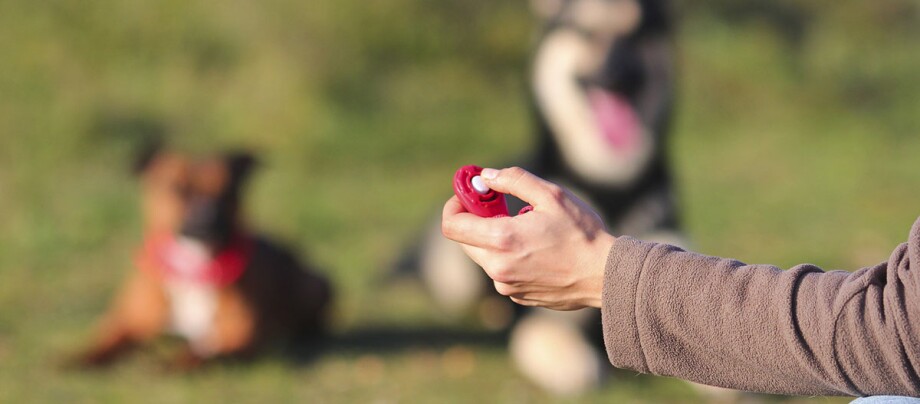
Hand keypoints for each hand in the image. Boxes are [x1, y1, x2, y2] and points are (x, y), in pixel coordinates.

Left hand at [441, 167, 615, 309]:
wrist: (605, 276)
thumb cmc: (582, 234)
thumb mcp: (551, 195)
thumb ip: (513, 180)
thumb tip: (487, 176)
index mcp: (501, 240)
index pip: (452, 225)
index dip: (455, 205)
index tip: (469, 195)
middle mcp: (497, 267)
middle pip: (465, 240)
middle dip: (477, 220)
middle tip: (500, 205)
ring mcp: (506, 285)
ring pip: (485, 256)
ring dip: (495, 239)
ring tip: (530, 229)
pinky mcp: (517, 296)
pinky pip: (502, 271)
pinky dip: (510, 257)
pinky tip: (539, 250)